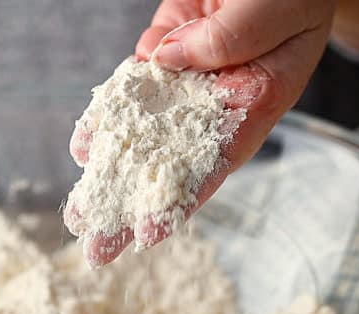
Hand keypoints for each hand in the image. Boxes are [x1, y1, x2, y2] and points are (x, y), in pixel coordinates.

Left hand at [67, 0, 335, 266]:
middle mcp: (214, 102)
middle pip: (169, 161)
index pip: (215, 162)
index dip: (181, 200)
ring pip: (141, 133)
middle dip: (132, 203)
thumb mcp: (277, 12)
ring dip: (110, 170)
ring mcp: (184, 79)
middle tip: (99, 245)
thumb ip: (229, 39)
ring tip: (82, 210)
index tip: (147, 234)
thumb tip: (162, 63)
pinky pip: (129, 90)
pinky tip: (84, 145)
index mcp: (255, 101)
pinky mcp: (161, 53)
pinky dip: (105, 117)